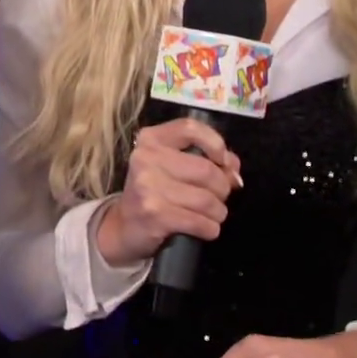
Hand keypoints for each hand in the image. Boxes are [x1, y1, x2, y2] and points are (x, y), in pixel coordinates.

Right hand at [96, 117, 242, 266]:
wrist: (123, 227)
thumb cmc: (154, 192)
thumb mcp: (173, 167)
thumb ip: (206, 159)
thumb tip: (233, 168)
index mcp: (151, 140)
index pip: (190, 128)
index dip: (215, 143)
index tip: (222, 161)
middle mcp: (146, 158)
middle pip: (207, 170)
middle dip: (222, 189)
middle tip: (217, 198)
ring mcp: (148, 187)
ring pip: (207, 200)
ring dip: (218, 212)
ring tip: (210, 215)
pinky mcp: (155, 214)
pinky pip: (201, 223)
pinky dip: (210, 229)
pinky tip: (204, 229)